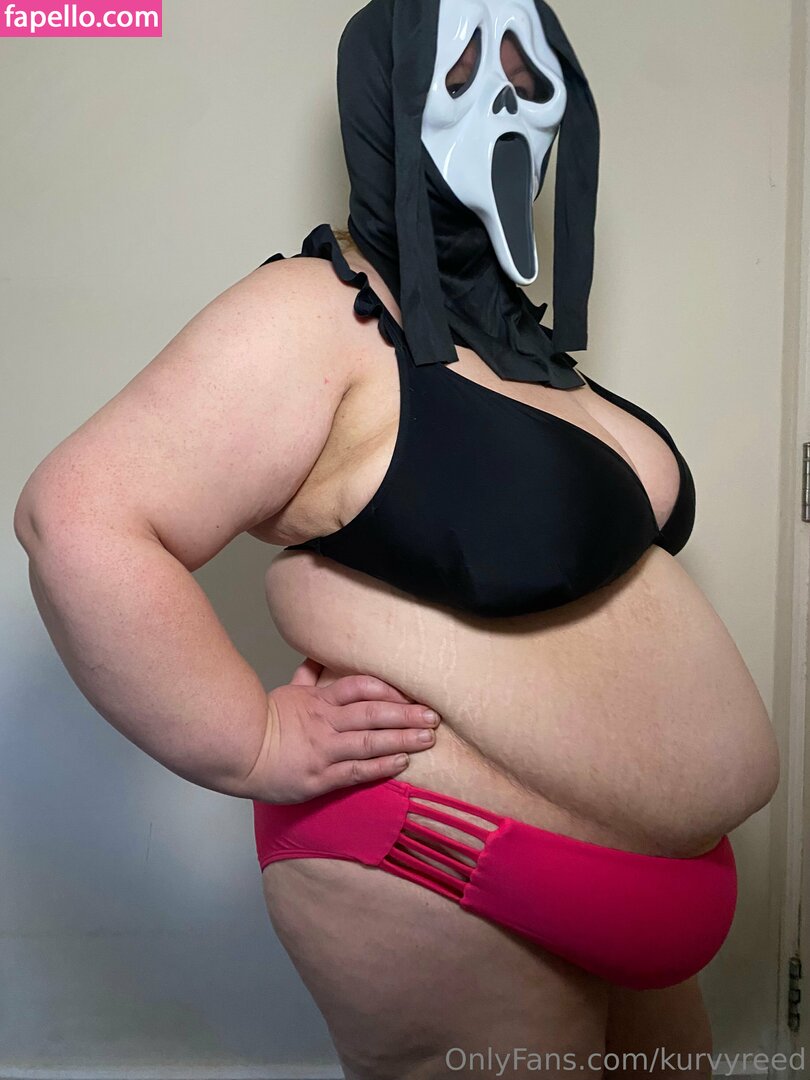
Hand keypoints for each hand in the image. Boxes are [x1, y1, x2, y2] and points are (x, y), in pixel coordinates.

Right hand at [236, 658, 440, 803]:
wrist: (238, 753)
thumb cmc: (264, 722)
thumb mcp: (287, 692)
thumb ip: (308, 676)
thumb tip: (316, 653)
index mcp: (318, 700)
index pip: (360, 687)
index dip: (389, 689)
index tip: (411, 693)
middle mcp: (325, 723)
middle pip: (373, 713)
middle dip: (406, 714)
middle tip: (433, 716)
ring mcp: (324, 750)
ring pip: (370, 741)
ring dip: (402, 738)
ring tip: (428, 737)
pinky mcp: (320, 777)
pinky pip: (356, 771)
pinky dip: (380, 766)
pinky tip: (402, 761)